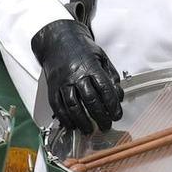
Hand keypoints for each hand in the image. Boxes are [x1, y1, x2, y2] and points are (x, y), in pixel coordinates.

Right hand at [32, 19, 124, 133]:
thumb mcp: (101, 56)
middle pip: (89, 100)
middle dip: (99, 116)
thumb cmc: (81, 49)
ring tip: (89, 130)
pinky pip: (57, 106)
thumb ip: (111, 75)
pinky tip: (72, 125)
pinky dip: (64, 118)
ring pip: (72, 106)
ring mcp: (62, 82)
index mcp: (90, 67)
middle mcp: (76, 75)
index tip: (117, 115)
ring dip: (81, 121)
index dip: (112, 104)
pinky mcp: (52, 88)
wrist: (57, 40)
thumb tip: (119, 95)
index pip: (104, 89)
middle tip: (106, 126)